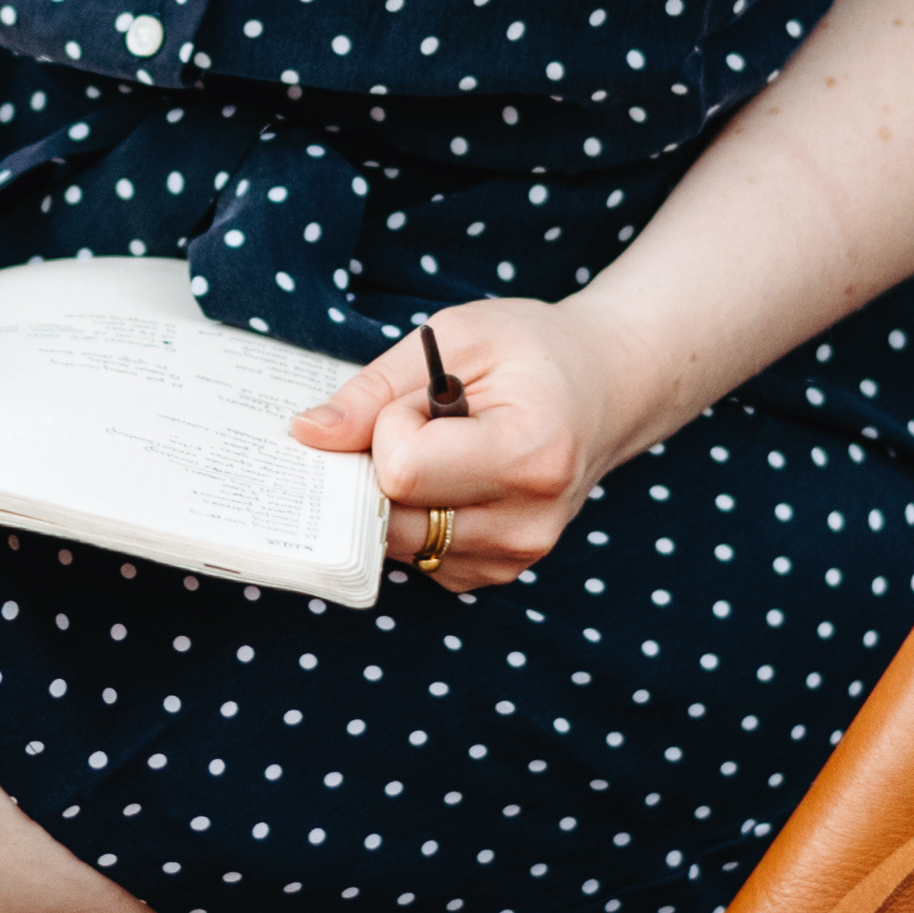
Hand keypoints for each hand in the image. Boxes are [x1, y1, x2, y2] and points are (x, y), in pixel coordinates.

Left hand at [290, 298, 619, 590]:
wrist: (606, 390)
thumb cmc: (534, 352)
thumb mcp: (455, 338)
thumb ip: (376, 390)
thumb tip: (308, 436)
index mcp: (529, 457)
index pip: (402, 470)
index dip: (393, 424)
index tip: (432, 396)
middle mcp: (526, 525)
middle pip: (390, 516)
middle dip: (384, 463)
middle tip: (427, 419)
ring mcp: (513, 559)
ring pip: (394, 540)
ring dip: (397, 490)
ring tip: (448, 445)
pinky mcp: (493, 574)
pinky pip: (413, 552)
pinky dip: (415, 513)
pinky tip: (454, 476)